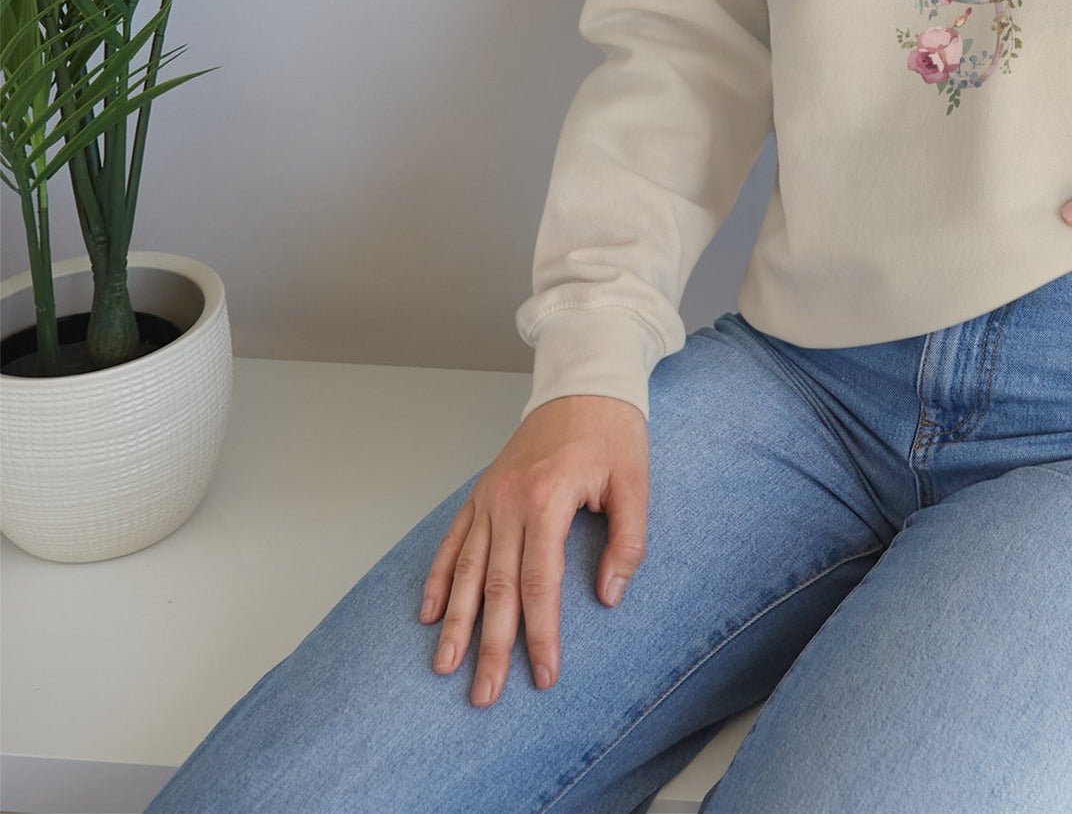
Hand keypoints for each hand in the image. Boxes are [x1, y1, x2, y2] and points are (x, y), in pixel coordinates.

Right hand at [421, 393, 647, 706]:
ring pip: (465, 569)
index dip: (541, 634)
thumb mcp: (635, 482)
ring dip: (455, 621)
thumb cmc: (613, 431)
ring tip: (445, 667)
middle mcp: (509, 501)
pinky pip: (453, 540)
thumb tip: (609, 596)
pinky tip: (429, 613)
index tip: (543, 674)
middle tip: (484, 694)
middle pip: (495, 586)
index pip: (539, 583)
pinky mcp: (482, 492)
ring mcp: (490, 496)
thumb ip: (627, 541)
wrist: (584, 382)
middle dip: (489, 645)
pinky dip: (438, 577)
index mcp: (548, 499)